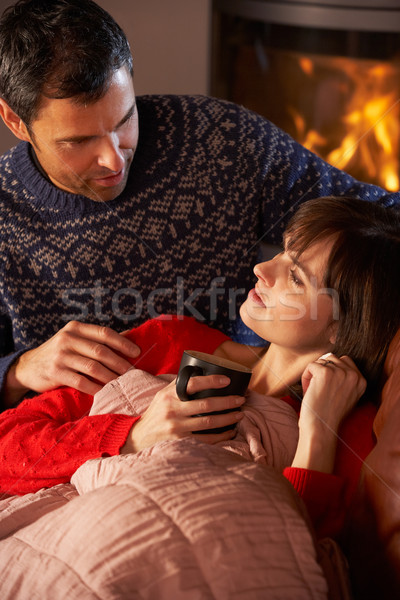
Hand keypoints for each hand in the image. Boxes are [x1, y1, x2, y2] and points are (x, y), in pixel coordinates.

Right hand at [5, 321, 140, 404]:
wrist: (27, 367)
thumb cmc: (60, 353)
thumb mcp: (75, 340)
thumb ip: (97, 339)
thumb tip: (130, 337)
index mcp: (75, 328)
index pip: (104, 333)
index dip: (123, 343)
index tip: (137, 352)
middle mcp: (67, 339)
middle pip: (101, 351)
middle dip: (119, 362)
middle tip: (132, 372)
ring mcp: (60, 356)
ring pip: (93, 367)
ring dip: (111, 377)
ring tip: (122, 383)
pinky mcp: (55, 373)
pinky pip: (81, 382)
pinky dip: (96, 388)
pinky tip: (105, 392)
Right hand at [121, 374, 244, 453]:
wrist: (139, 437)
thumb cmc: (156, 413)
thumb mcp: (162, 395)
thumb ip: (179, 386)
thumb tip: (201, 373)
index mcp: (169, 395)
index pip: (193, 384)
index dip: (212, 381)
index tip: (227, 380)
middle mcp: (173, 410)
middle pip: (206, 405)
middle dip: (227, 402)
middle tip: (241, 399)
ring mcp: (177, 428)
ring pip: (209, 423)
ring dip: (228, 419)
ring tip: (240, 414)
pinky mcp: (181, 442)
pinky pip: (206, 439)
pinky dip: (221, 436)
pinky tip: (230, 431)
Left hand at [292, 354, 366, 471]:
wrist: (321, 428)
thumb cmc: (329, 414)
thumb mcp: (347, 396)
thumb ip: (345, 379)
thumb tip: (331, 360)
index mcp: (361, 381)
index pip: (345, 361)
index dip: (332, 371)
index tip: (328, 389)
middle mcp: (353, 375)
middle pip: (332, 358)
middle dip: (322, 371)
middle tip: (318, 389)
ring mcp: (340, 373)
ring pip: (321, 361)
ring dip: (314, 373)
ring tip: (313, 390)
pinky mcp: (325, 373)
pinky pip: (310, 365)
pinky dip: (305, 377)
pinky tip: (308, 391)